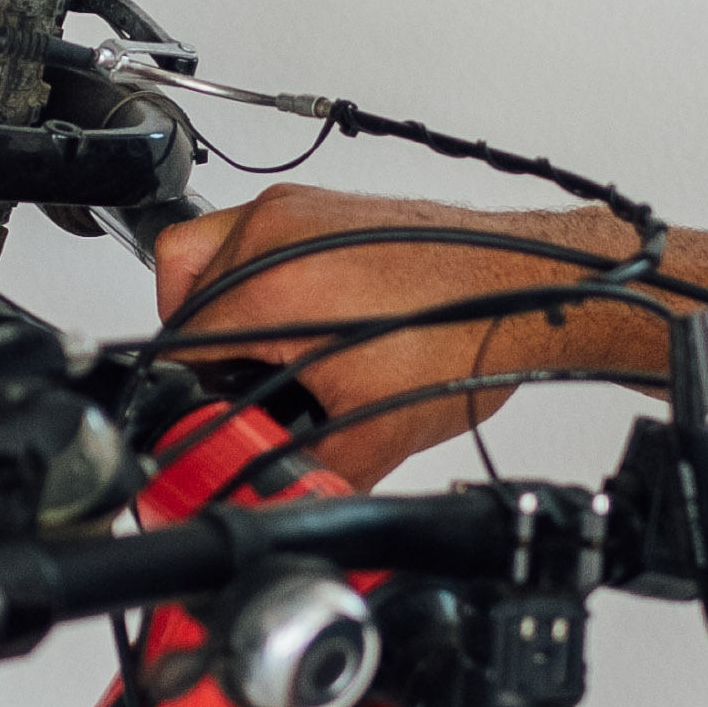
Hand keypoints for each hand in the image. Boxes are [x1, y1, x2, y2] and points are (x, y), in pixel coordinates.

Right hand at [154, 192, 635, 484]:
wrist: (528, 289)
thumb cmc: (467, 338)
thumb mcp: (376, 431)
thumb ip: (310, 474)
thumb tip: (277, 503)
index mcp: (270, 288)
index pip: (179, 348)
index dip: (193, 397)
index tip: (214, 416)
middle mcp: (273, 235)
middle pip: (179, 298)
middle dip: (203, 354)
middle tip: (242, 389)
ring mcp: (293, 209)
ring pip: (202, 256)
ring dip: (215, 308)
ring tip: (259, 350)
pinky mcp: (315, 203)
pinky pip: (245, 235)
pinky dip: (248, 275)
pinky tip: (292, 315)